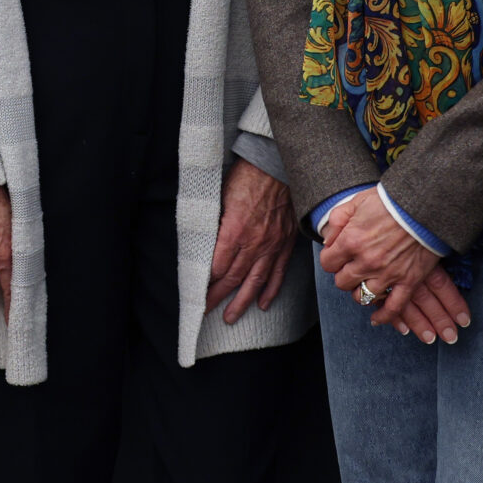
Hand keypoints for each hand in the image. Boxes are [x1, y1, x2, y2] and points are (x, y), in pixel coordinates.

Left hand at [208, 156, 298, 324]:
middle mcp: (254, 242)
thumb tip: (203, 243)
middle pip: (233, 277)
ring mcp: (272, 244)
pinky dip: (271, 289)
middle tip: (205, 311)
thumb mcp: (220, 196)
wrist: (276, 165)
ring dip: (242, 301)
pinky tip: (263, 303)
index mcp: (235, 230)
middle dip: (217, 297)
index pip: (218, 266)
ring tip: (231, 317)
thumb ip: (214, 223)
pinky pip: (278, 271)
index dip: (207, 282)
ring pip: (255, 280)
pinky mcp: (285, 242)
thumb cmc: (246, 176)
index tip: (197, 292)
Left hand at [318, 189, 470, 343]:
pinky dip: (384, 316)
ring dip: (360, 292)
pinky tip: (377, 318)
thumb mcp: (356, 201)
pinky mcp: (408, 281)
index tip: (337, 255)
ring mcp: (387, 274)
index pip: (327, 263)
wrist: (425, 205)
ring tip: (364, 283)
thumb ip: (337, 220)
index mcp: (351, 241)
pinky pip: (393, 308)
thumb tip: (328, 239)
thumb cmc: (390, 201)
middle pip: (342, 282)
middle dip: (344, 275)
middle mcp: (366, 262)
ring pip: (363, 297)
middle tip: (351, 267)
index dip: (331, 259)